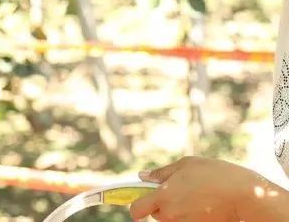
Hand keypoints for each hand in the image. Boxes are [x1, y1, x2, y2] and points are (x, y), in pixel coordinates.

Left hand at [129, 156, 257, 220]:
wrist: (245, 196)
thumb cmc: (215, 175)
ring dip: (175, 210)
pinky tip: (202, 204)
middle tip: (176, 189)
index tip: (140, 198)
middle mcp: (172, 215)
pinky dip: (189, 216)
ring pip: (170, 219)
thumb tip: (143, 176)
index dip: (136, 204)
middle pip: (155, 214)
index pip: (136, 210)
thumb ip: (161, 173)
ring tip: (193, 195)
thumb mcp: (185, 165)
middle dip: (160, 203)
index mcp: (164, 197)